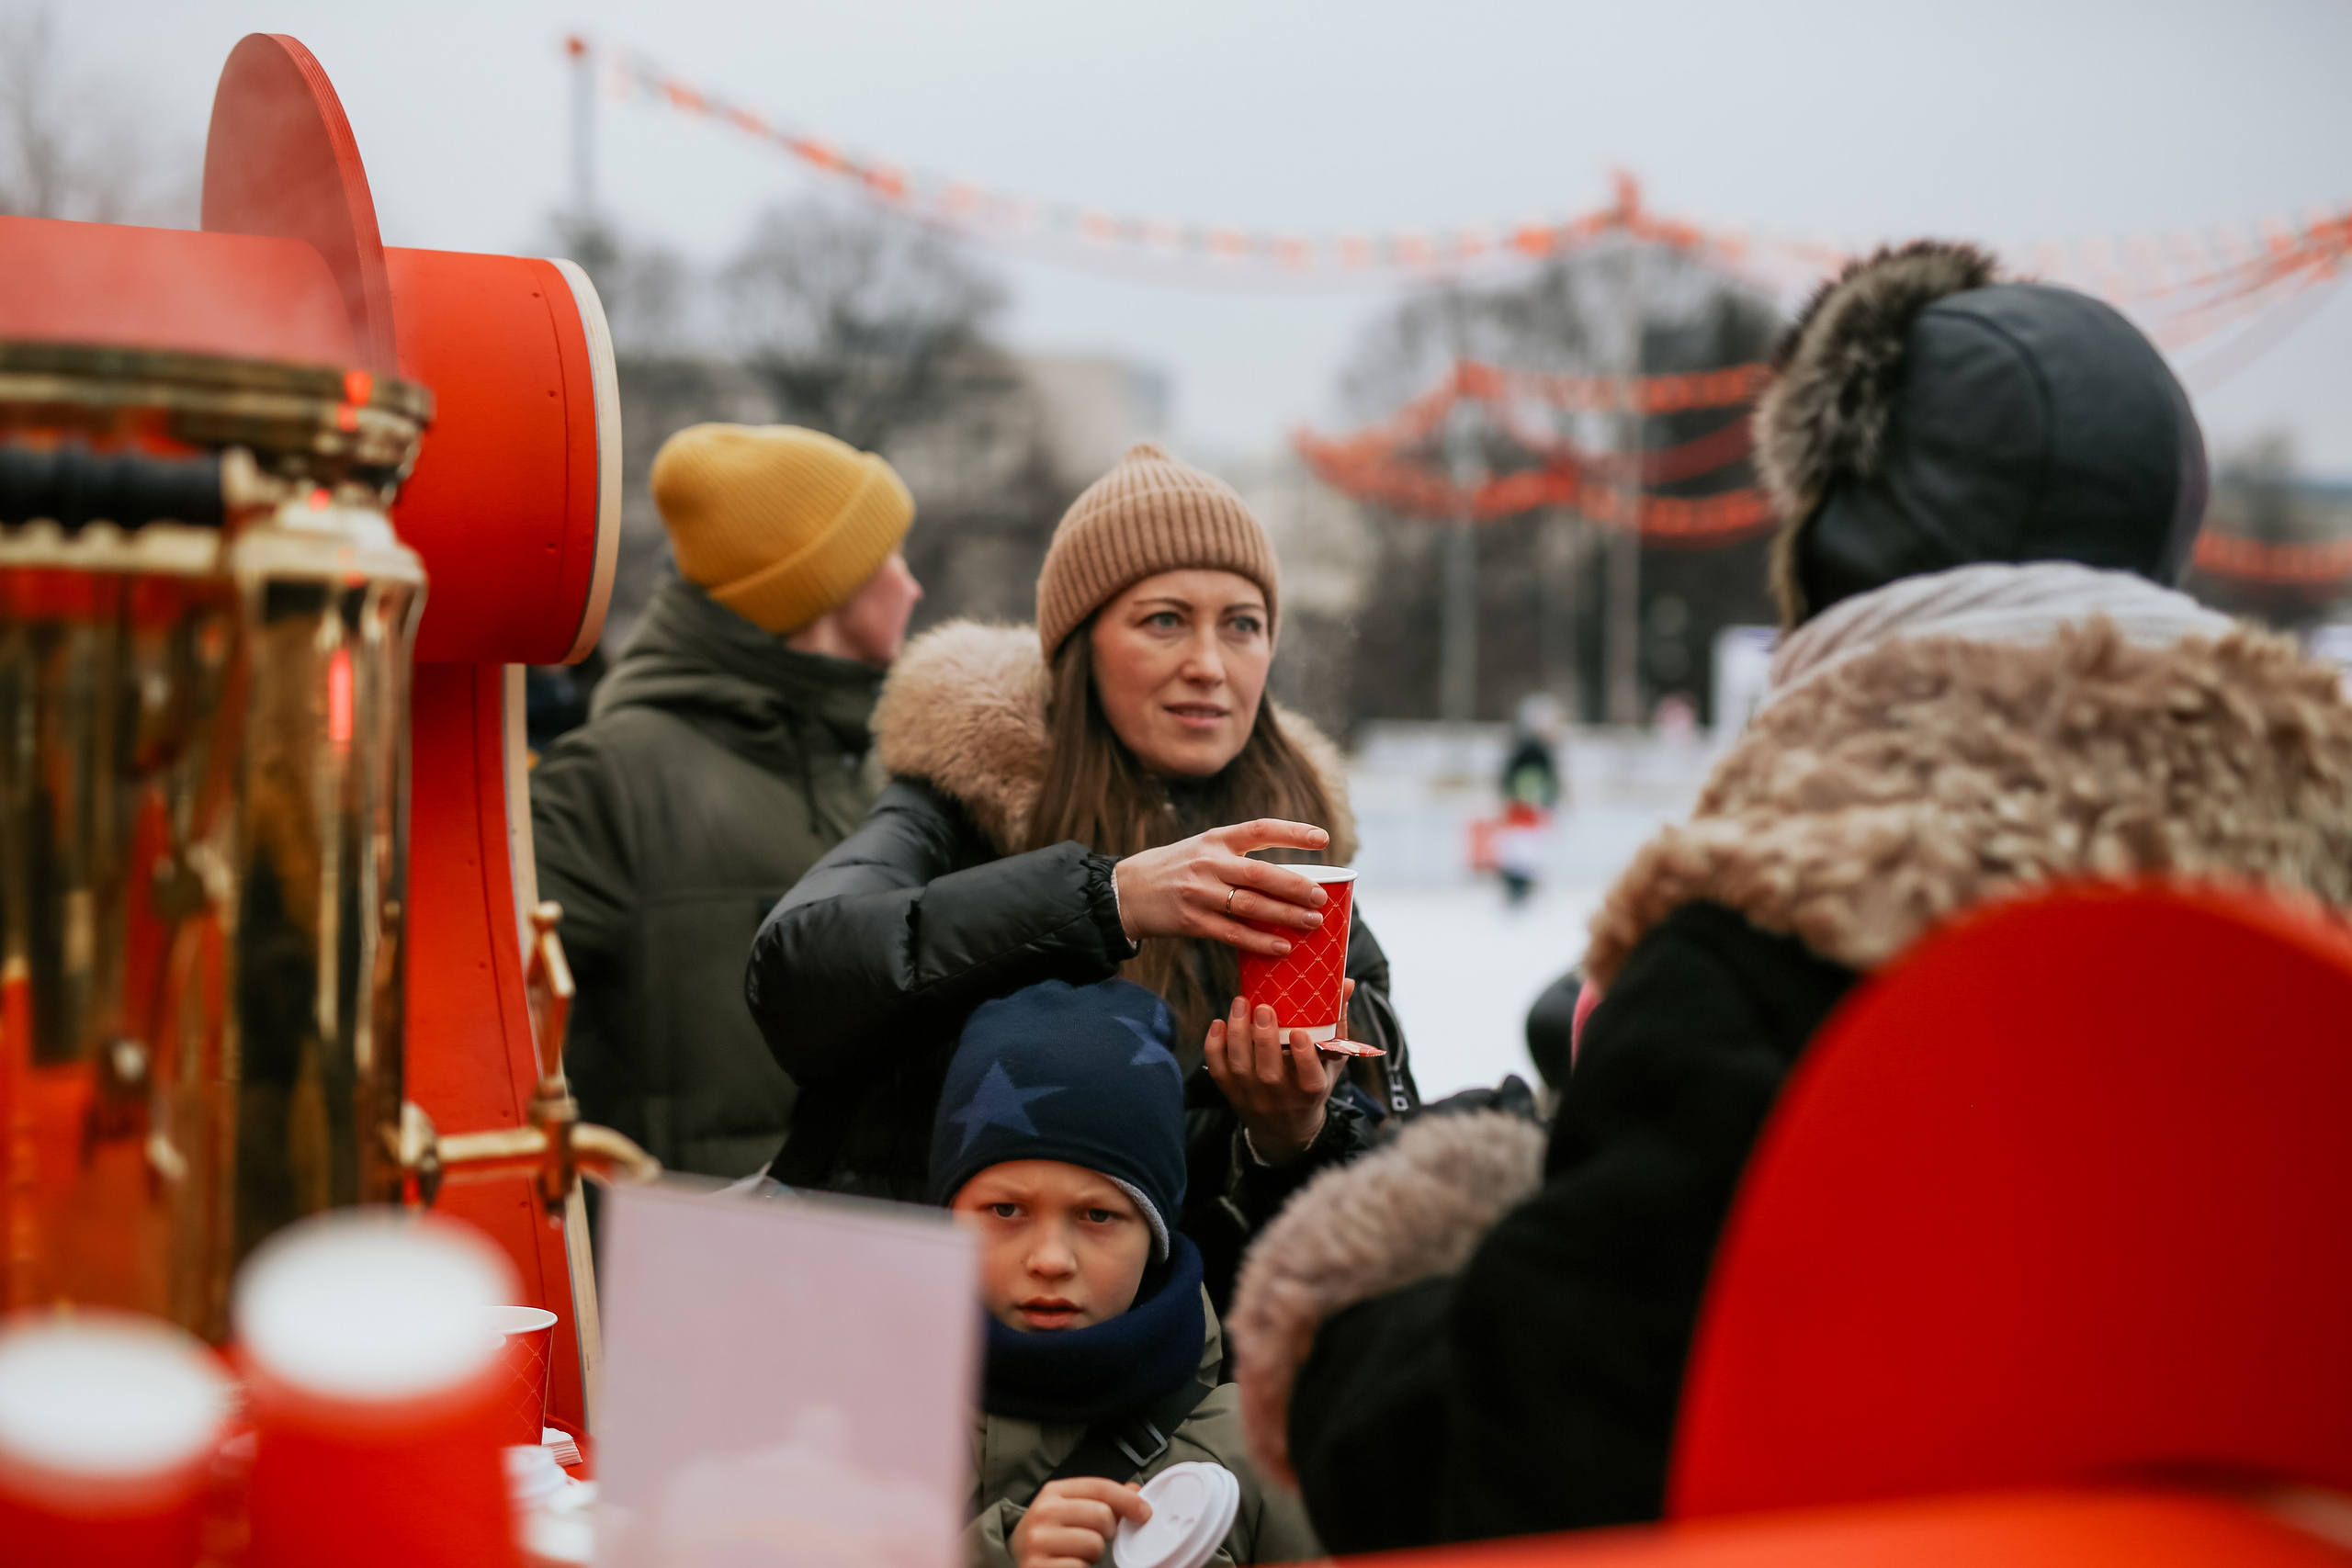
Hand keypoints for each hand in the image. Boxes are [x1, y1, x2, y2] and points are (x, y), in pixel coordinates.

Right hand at [1011, 1477, 1150, 1567]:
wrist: (1014, 1553)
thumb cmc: (1050, 1530)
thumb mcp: (1070, 1506)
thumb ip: (1101, 1498)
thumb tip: (1135, 1491)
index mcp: (1053, 1492)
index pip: (1100, 1487)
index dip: (1128, 1499)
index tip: (1144, 1512)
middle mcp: (1043, 1513)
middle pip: (1102, 1516)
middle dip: (1107, 1531)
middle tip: (1095, 1537)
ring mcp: (1038, 1542)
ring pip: (1094, 1544)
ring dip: (1094, 1554)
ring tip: (1078, 1552)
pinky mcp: (1038, 1567)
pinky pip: (1081, 1567)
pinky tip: (1070, 1564)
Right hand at [1111, 819, 1331, 956]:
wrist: (1125, 891)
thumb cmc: (1172, 870)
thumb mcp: (1200, 849)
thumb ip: (1236, 858)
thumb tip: (1285, 879)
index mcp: (1215, 839)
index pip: (1260, 830)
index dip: (1293, 832)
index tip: (1323, 838)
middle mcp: (1208, 863)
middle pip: (1261, 873)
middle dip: (1295, 886)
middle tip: (1321, 897)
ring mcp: (1199, 893)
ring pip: (1251, 905)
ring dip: (1285, 916)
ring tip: (1312, 923)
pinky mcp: (1191, 921)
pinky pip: (1233, 933)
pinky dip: (1260, 941)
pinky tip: (1282, 947)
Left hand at [1205, 979, 1353, 1163]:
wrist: (1285, 1129)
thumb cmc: (1312, 1085)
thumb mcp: (1332, 1062)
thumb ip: (1338, 1023)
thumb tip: (1347, 982)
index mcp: (1311, 1091)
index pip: (1309, 1079)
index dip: (1304, 1057)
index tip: (1300, 1032)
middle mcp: (1281, 1097)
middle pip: (1269, 1072)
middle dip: (1264, 1039)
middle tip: (1263, 1008)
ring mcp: (1253, 1096)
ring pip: (1240, 1068)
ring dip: (1237, 1035)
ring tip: (1240, 1004)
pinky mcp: (1231, 1093)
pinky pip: (1218, 1071)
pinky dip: (1214, 1047)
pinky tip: (1219, 1023)